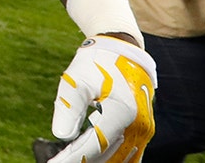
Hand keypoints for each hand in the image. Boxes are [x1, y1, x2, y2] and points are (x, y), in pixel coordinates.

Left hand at [48, 36, 155, 162]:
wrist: (123, 52)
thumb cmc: (96, 64)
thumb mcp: (76, 81)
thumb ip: (68, 108)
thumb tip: (60, 136)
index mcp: (122, 112)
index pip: (95, 145)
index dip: (73, 158)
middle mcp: (139, 126)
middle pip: (107, 156)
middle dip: (81, 162)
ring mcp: (144, 131)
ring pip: (119, 160)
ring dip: (96, 162)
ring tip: (69, 160)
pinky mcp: (143, 132)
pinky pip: (128, 155)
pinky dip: (109, 159)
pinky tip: (88, 159)